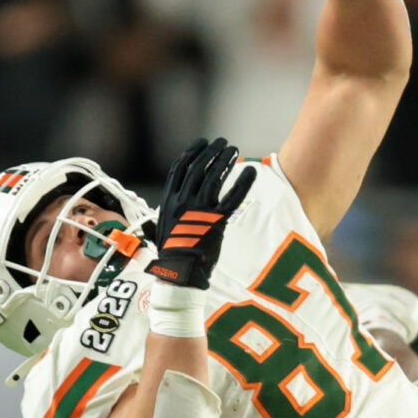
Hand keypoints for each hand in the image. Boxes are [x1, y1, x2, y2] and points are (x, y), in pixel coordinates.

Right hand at [148, 138, 255, 288]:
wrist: (179, 273)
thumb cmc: (173, 252)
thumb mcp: (166, 224)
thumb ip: (174, 207)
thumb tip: (180, 196)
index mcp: (169, 200)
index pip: (180, 168)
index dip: (193, 152)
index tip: (203, 143)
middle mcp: (183, 201)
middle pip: (199, 168)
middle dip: (212, 152)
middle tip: (224, 143)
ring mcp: (200, 210)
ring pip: (214, 178)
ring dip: (225, 161)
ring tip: (235, 151)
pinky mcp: (216, 221)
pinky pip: (233, 197)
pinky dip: (242, 183)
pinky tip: (251, 171)